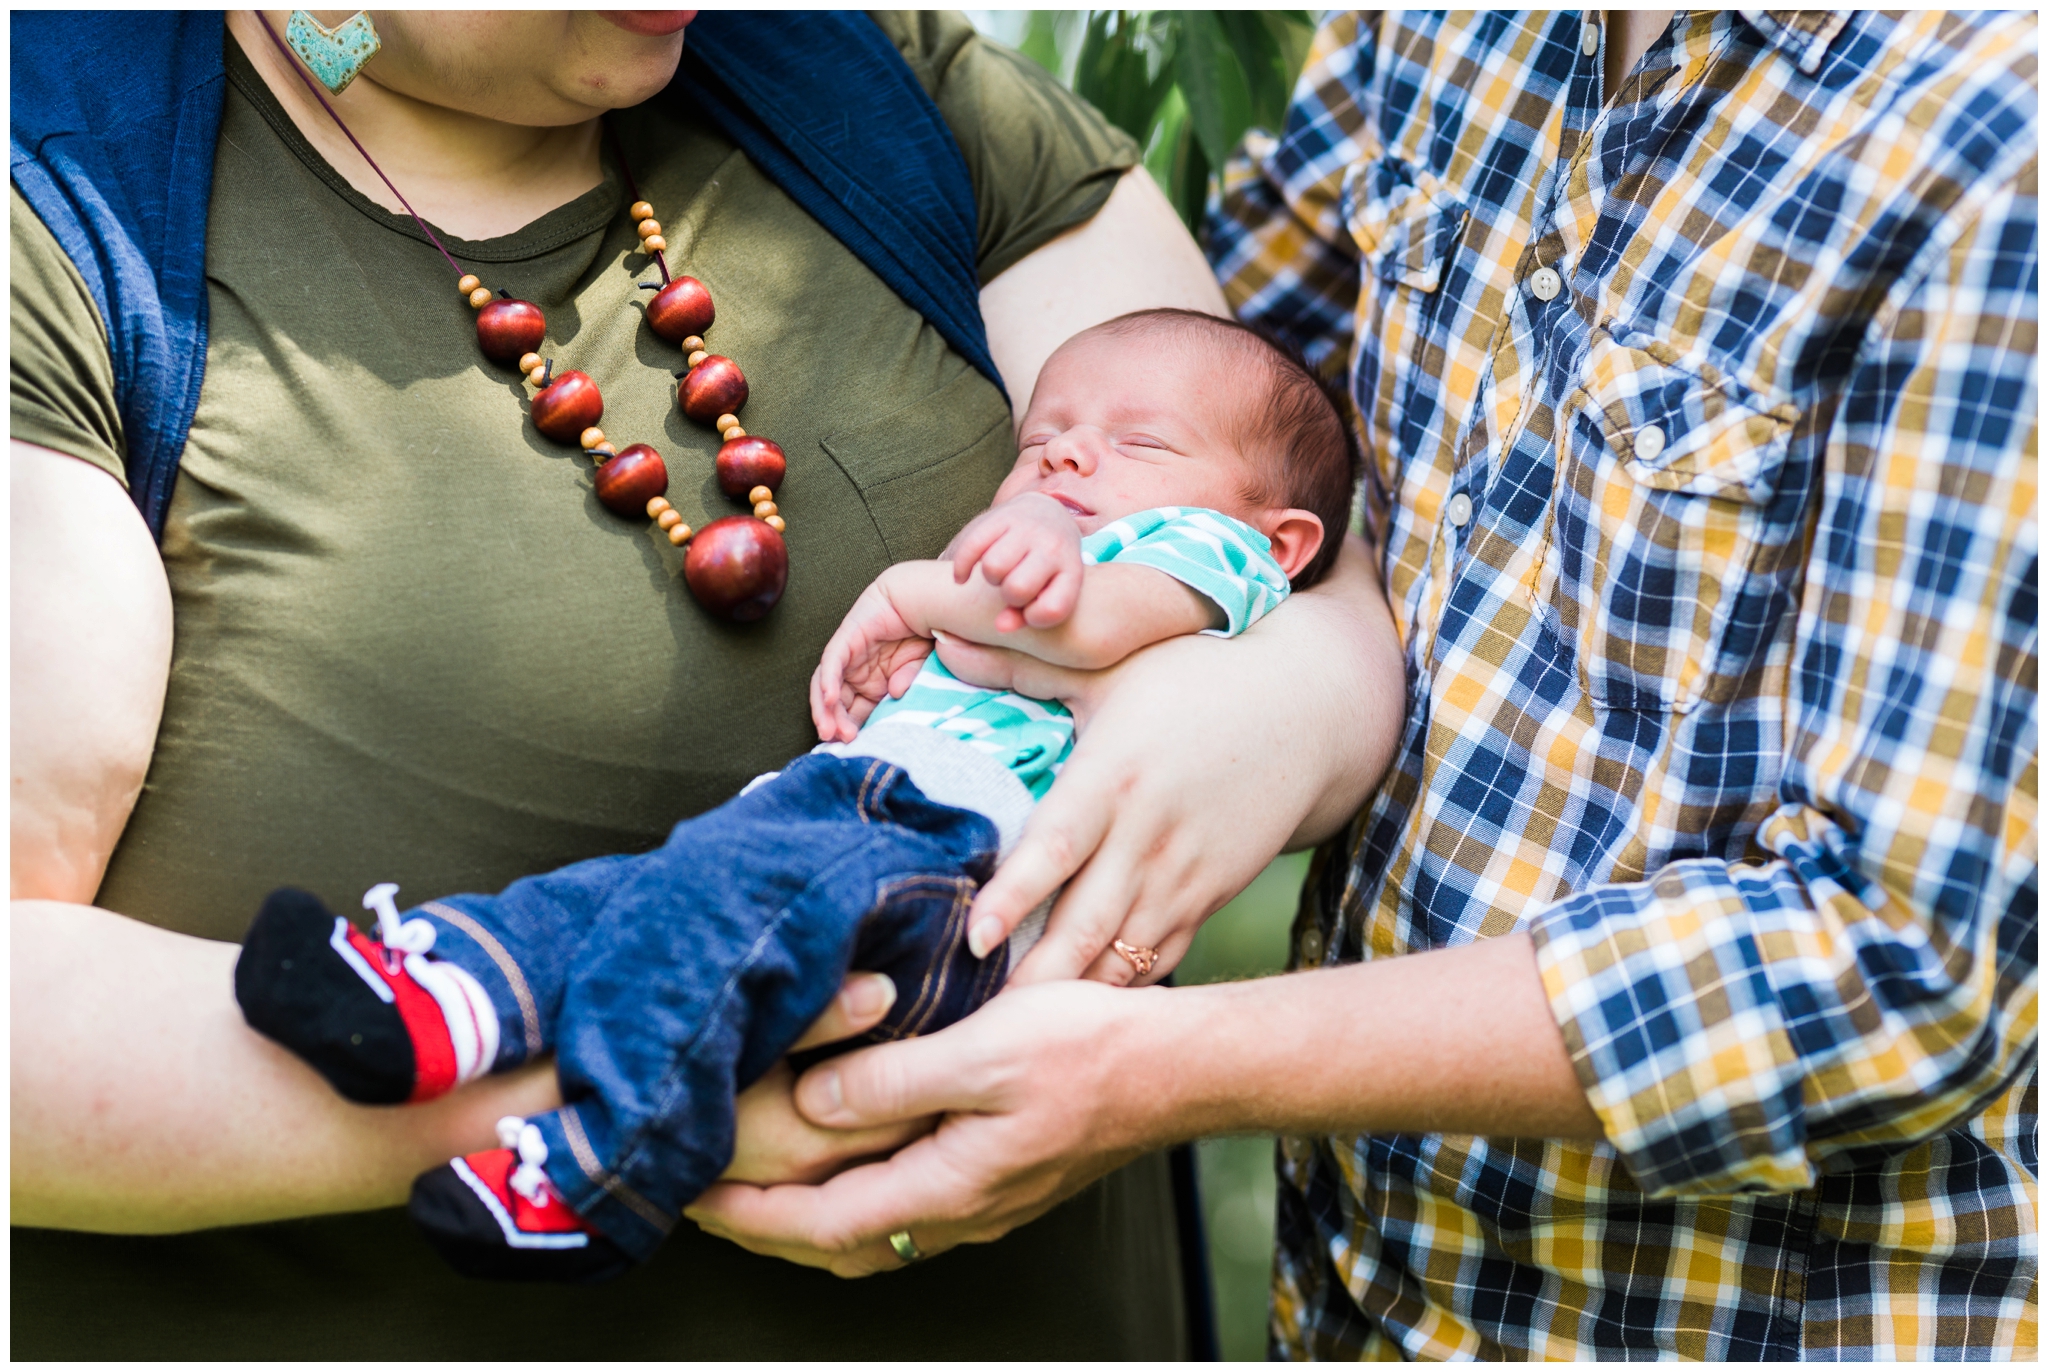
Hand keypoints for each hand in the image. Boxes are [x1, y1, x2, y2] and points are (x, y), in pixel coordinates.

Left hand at [689, 979, 1157, 1273]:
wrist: (1179, 1068)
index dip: (748, 1217)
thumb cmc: (1095, 1052)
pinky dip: (855, 1196)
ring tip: (761, 1186)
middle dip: (766, 1230)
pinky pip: (907, 1209)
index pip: (821, 1225)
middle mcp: (963, 1210)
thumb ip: (893, 1079)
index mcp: (949, 1184)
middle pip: (839, 1246)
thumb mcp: (984, 1049)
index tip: (691, 1198)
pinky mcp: (1002, 1180)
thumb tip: (815, 1099)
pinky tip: (847, 1160)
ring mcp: (986, 1201)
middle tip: (707, 1200)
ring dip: (809, 1217)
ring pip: (874, 1232)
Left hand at [810, 576, 933, 742]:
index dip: (853, 730)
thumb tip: (895, 694)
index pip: (855, 713)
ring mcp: (848, 658)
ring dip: (826, 710)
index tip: (857, 748)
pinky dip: (827, 682)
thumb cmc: (922, 635)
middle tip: (840, 742)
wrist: (922, 600)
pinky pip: (830, 664)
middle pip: (836, 705)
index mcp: (871, 685)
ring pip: (826, 688)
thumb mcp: (918, 669)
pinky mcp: (845, 640)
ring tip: (830, 730)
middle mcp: (856, 674)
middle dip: (836, 725)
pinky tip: (830, 700)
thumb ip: (908, 682)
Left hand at [938, 535, 1402, 984]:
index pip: (1058, 847)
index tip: (974, 938)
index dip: (1015, 897)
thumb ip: (1025, 667)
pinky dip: (1118, 992)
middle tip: (971, 1026)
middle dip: (1031, 980)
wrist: (1307, 710)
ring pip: (1121, 956)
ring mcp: (1183, 876)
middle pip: (1085, 925)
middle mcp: (1148, 836)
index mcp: (1115, 776)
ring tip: (1010, 1041)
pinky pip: (1157, 959)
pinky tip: (1075, 1022)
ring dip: (1070, 1000)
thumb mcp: (1113, 663)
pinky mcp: (1208, 897)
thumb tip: (946, 640)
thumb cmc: (1196, 678)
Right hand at [945, 493, 1083, 632]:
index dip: (1035, 618)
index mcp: (1071, 571)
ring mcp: (1028, 528)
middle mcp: (1053, 546)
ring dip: (990, 577)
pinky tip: (965, 576)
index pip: (1052, 609)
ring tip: (998, 574)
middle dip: (1008, 595)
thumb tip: (1000, 627)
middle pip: (1016, 589)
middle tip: (1011, 587)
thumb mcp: (1048, 590)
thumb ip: (1025, 615)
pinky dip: (962, 567)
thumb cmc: (1045, 566)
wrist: (1047, 512)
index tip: (1030, 611)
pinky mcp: (1002, 515)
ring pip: (992, 568)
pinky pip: (972, 547)